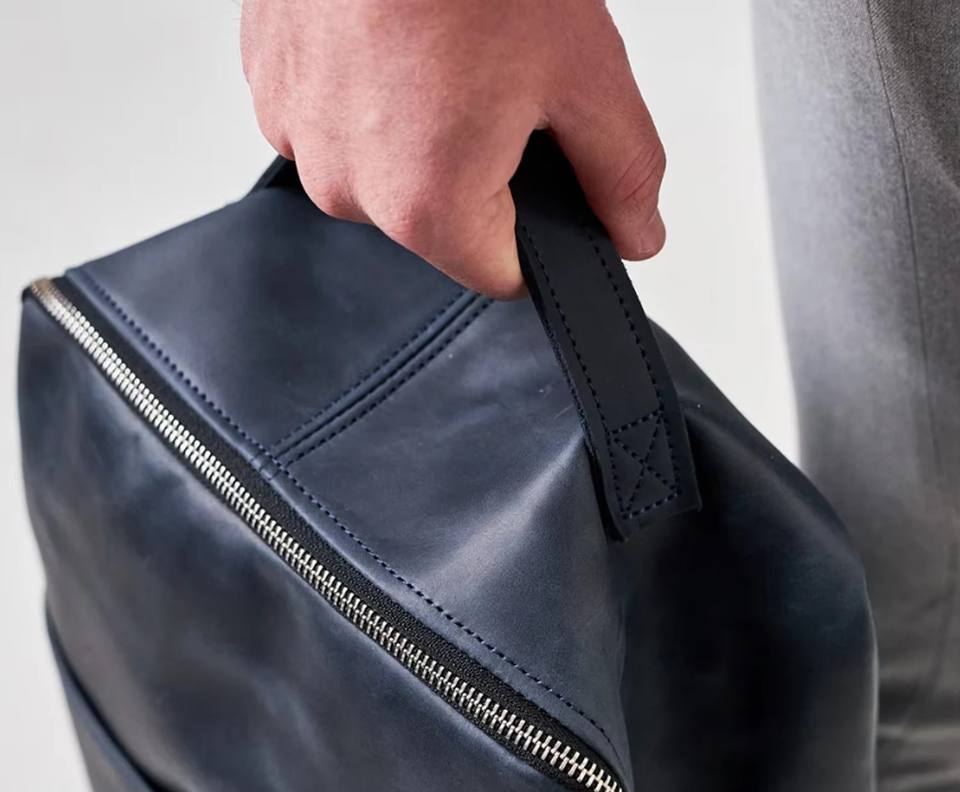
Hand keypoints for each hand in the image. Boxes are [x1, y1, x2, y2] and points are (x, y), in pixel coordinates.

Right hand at [241, 0, 665, 298]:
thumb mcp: (584, 71)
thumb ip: (620, 172)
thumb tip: (633, 233)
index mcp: (427, 204)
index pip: (499, 277)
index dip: (537, 240)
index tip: (545, 188)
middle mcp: (349, 188)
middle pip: (441, 227)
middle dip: (479, 176)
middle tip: (497, 88)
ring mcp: (299, 137)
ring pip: (386, 178)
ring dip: (419, 135)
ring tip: (441, 55)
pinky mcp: (271, 89)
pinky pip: (336, 127)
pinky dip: (371, 98)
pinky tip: (394, 43)